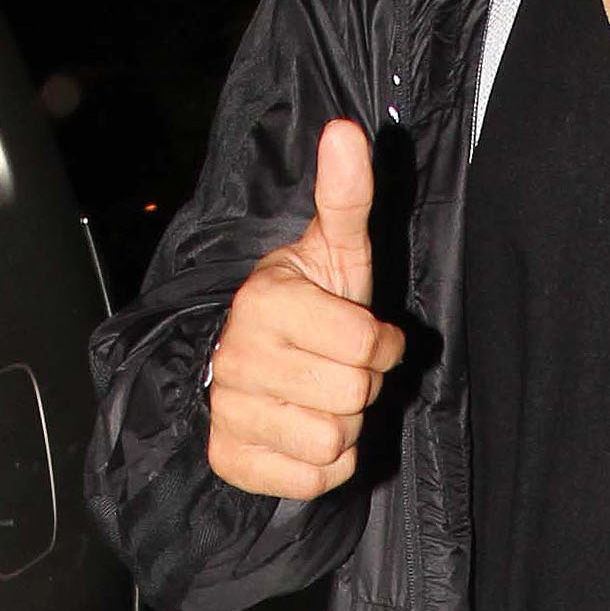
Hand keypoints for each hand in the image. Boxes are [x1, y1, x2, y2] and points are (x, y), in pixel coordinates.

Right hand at [207, 118, 404, 501]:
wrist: (248, 362)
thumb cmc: (308, 305)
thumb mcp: (335, 250)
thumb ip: (346, 196)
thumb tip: (348, 131)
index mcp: (265, 300)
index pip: (367, 344)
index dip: (381, 344)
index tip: (362, 334)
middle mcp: (238, 355)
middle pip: (354, 397)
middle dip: (362, 387)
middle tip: (337, 368)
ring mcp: (228, 411)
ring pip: (335, 442)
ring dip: (343, 426)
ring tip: (318, 398)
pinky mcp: (230, 459)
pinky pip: (315, 479)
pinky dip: (323, 465)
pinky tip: (302, 432)